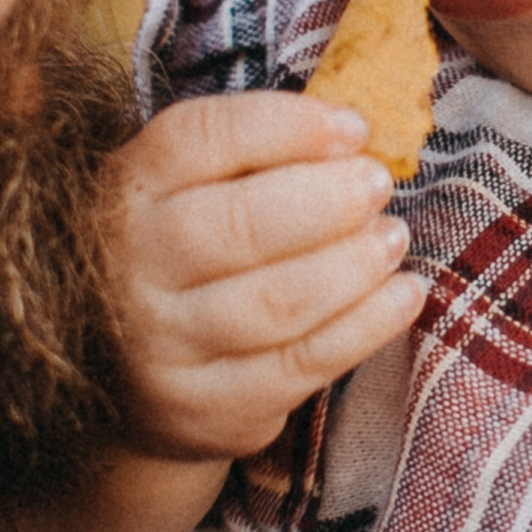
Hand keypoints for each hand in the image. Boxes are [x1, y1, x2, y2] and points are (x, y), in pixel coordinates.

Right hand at [106, 90, 425, 461]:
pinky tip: (404, 293)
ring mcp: (162, 344)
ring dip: (354, 264)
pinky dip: (367, 325)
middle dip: (329, 199)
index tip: (354, 127)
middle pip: (240, 224)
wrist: (128, 379)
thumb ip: (257, 155)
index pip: (197, 140)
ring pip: (278, 300)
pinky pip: (302, 362)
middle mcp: (130, 265)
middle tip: (379, 184)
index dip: (286, 127)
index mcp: (127, 189)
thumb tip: (357, 133)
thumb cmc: (188, 253)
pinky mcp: (206, 405)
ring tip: (392, 238)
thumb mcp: (192, 188)